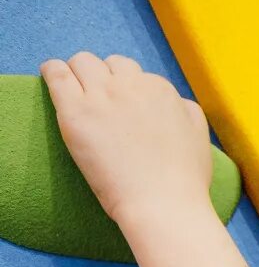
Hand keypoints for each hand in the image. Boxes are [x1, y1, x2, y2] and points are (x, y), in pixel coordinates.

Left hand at [40, 52, 212, 226]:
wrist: (164, 204)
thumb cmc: (184, 180)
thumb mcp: (199, 135)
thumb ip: (186, 110)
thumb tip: (173, 100)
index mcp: (160, 90)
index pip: (133, 73)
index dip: (124, 90)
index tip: (119, 108)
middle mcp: (132, 85)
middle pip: (107, 63)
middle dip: (102, 77)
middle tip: (97, 103)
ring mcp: (103, 96)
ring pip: (81, 62)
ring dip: (77, 73)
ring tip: (72, 92)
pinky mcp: (76, 112)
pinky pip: (56, 73)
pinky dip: (52, 71)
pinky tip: (51, 77)